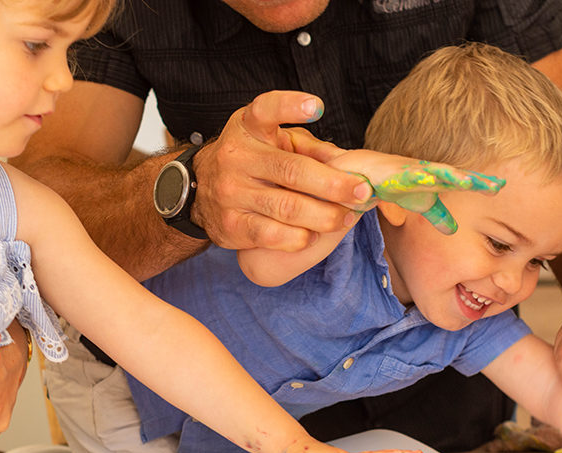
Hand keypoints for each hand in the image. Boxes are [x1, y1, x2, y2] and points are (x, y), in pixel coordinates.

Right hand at [191, 90, 373, 251]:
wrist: (199, 191)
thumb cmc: (252, 160)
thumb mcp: (274, 141)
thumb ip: (310, 148)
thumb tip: (349, 162)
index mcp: (249, 127)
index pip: (266, 110)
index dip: (290, 106)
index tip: (316, 106)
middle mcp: (236, 157)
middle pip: (292, 171)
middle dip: (333, 184)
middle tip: (363, 192)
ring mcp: (231, 193)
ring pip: (287, 208)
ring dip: (324, 216)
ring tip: (347, 217)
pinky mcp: (232, 225)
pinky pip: (272, 235)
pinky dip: (299, 237)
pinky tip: (314, 234)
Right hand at [327, 149, 504, 233]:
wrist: (352, 170)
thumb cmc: (386, 182)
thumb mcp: (415, 201)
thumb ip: (434, 213)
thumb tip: (455, 230)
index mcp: (430, 180)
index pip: (458, 182)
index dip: (478, 184)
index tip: (499, 187)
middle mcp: (419, 172)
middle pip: (449, 176)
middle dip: (470, 179)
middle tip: (493, 185)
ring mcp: (402, 171)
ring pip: (427, 174)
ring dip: (446, 176)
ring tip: (465, 181)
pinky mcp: (384, 174)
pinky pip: (398, 178)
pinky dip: (412, 179)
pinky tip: (427, 180)